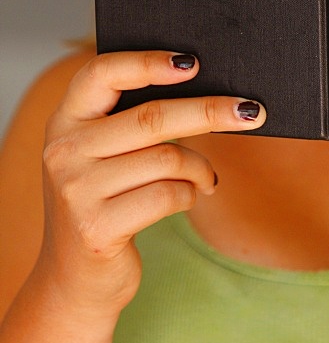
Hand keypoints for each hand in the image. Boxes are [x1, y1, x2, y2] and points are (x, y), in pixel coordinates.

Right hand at [37, 50, 265, 317]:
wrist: (74, 279)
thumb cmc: (104, 205)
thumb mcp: (101, 158)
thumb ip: (130, 124)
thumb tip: (205, 93)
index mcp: (64, 122)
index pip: (101, 74)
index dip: (148, 62)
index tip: (193, 62)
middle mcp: (64, 151)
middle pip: (152, 117)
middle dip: (209, 111)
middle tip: (251, 111)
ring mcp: (77, 190)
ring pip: (168, 158)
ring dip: (200, 167)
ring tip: (206, 178)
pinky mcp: (98, 227)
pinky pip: (169, 195)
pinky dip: (191, 195)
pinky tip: (190, 198)